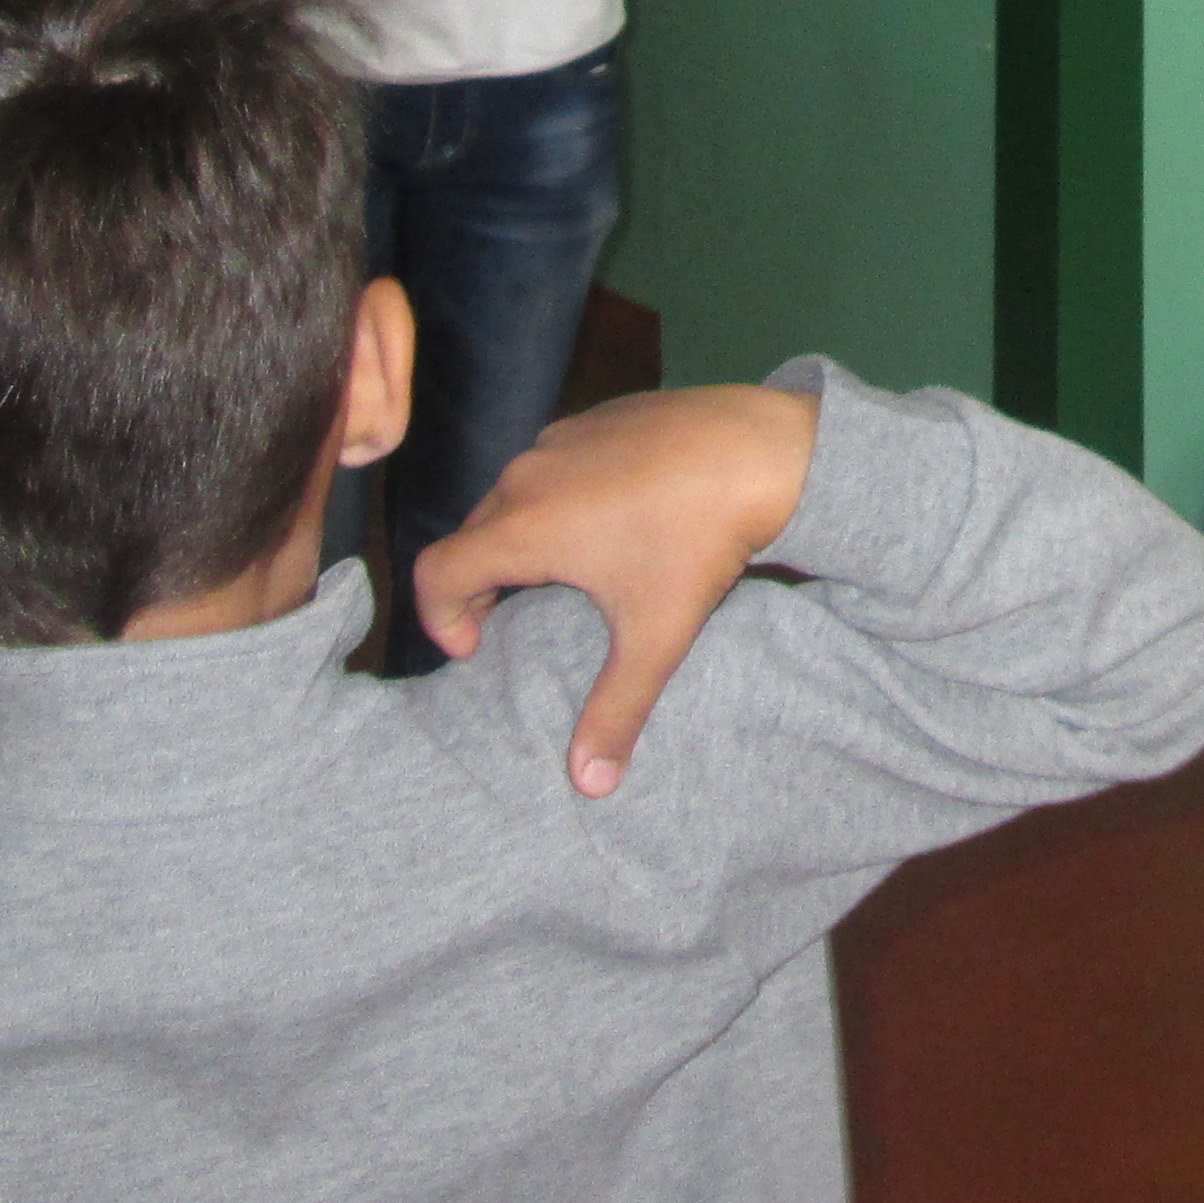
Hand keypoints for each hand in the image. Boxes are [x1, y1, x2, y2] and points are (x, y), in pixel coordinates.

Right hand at [409, 383, 819, 798]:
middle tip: (512, 625)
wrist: (765, 448)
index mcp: (523, 525)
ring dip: (518, 540)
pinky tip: (609, 522)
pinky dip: (556, 500)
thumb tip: (589, 786)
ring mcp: (562, 437)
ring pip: (511, 496)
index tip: (476, 651)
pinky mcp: (598, 416)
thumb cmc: (701, 540)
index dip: (439, 619)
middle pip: (470, 536)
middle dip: (479, 586)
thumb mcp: (655, 635)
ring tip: (563, 577)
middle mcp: (527, 474)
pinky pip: (552, 464)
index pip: (437, 573)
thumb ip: (614, 711)